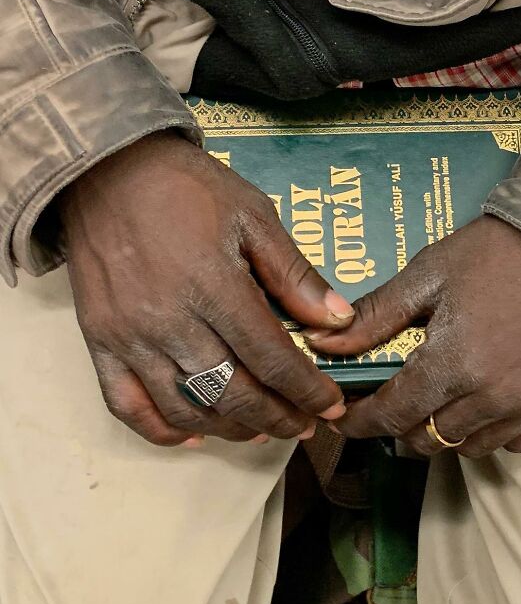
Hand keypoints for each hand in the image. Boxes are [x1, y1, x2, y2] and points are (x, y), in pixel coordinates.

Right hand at [59, 132, 352, 446]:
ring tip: (260, 429)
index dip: (307, 391)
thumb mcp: (253, 215)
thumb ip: (293, 273)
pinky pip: (126, 405)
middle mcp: (170, 320)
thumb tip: (337, 320)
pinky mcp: (99, 341)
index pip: (272, 358)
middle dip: (278, 418)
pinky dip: (161, 430)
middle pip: (233, 392)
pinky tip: (193, 435)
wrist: (106, 169)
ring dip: (230, 428)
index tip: (331, 407)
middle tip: (304, 426)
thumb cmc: (186, 186)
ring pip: (185, 408)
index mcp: (214, 285)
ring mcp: (130, 335)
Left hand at [304, 216, 520, 456]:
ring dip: (444, 431)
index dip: (361, 422)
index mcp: (453, 362)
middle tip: (392, 406)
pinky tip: (485, 403)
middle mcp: (492, 397)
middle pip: (427, 439)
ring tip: (439, 402)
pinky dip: (492, 432)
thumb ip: (376, 315)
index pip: (392, 414)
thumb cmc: (499, 252)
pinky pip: (515, 443)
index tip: (346, 419)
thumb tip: (324, 340)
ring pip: (469, 446)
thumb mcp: (429, 274)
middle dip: (399, 428)